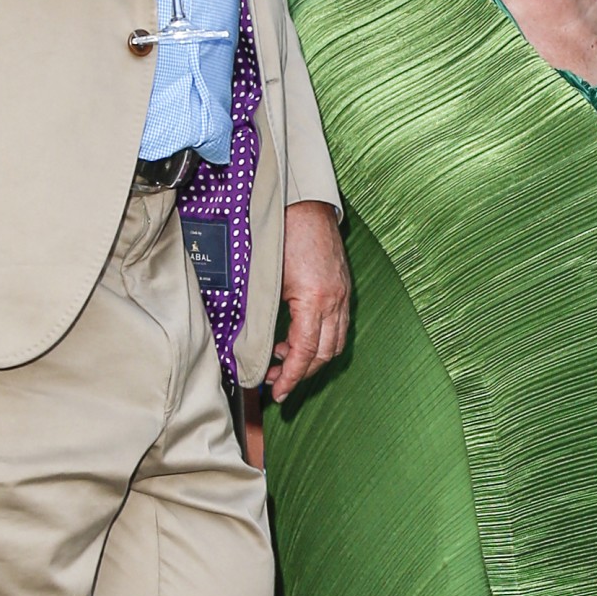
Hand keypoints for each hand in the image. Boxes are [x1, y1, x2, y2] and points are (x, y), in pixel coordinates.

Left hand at [269, 201, 349, 398]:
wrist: (306, 204)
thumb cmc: (284, 234)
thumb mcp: (268, 278)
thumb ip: (264, 313)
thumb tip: (253, 345)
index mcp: (315, 299)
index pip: (306, 352)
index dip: (291, 377)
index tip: (277, 392)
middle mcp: (335, 300)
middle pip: (324, 354)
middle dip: (302, 372)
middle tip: (277, 381)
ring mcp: (343, 294)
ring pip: (335, 342)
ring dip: (312, 357)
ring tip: (285, 357)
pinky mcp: (343, 287)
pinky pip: (338, 325)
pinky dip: (320, 339)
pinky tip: (298, 335)